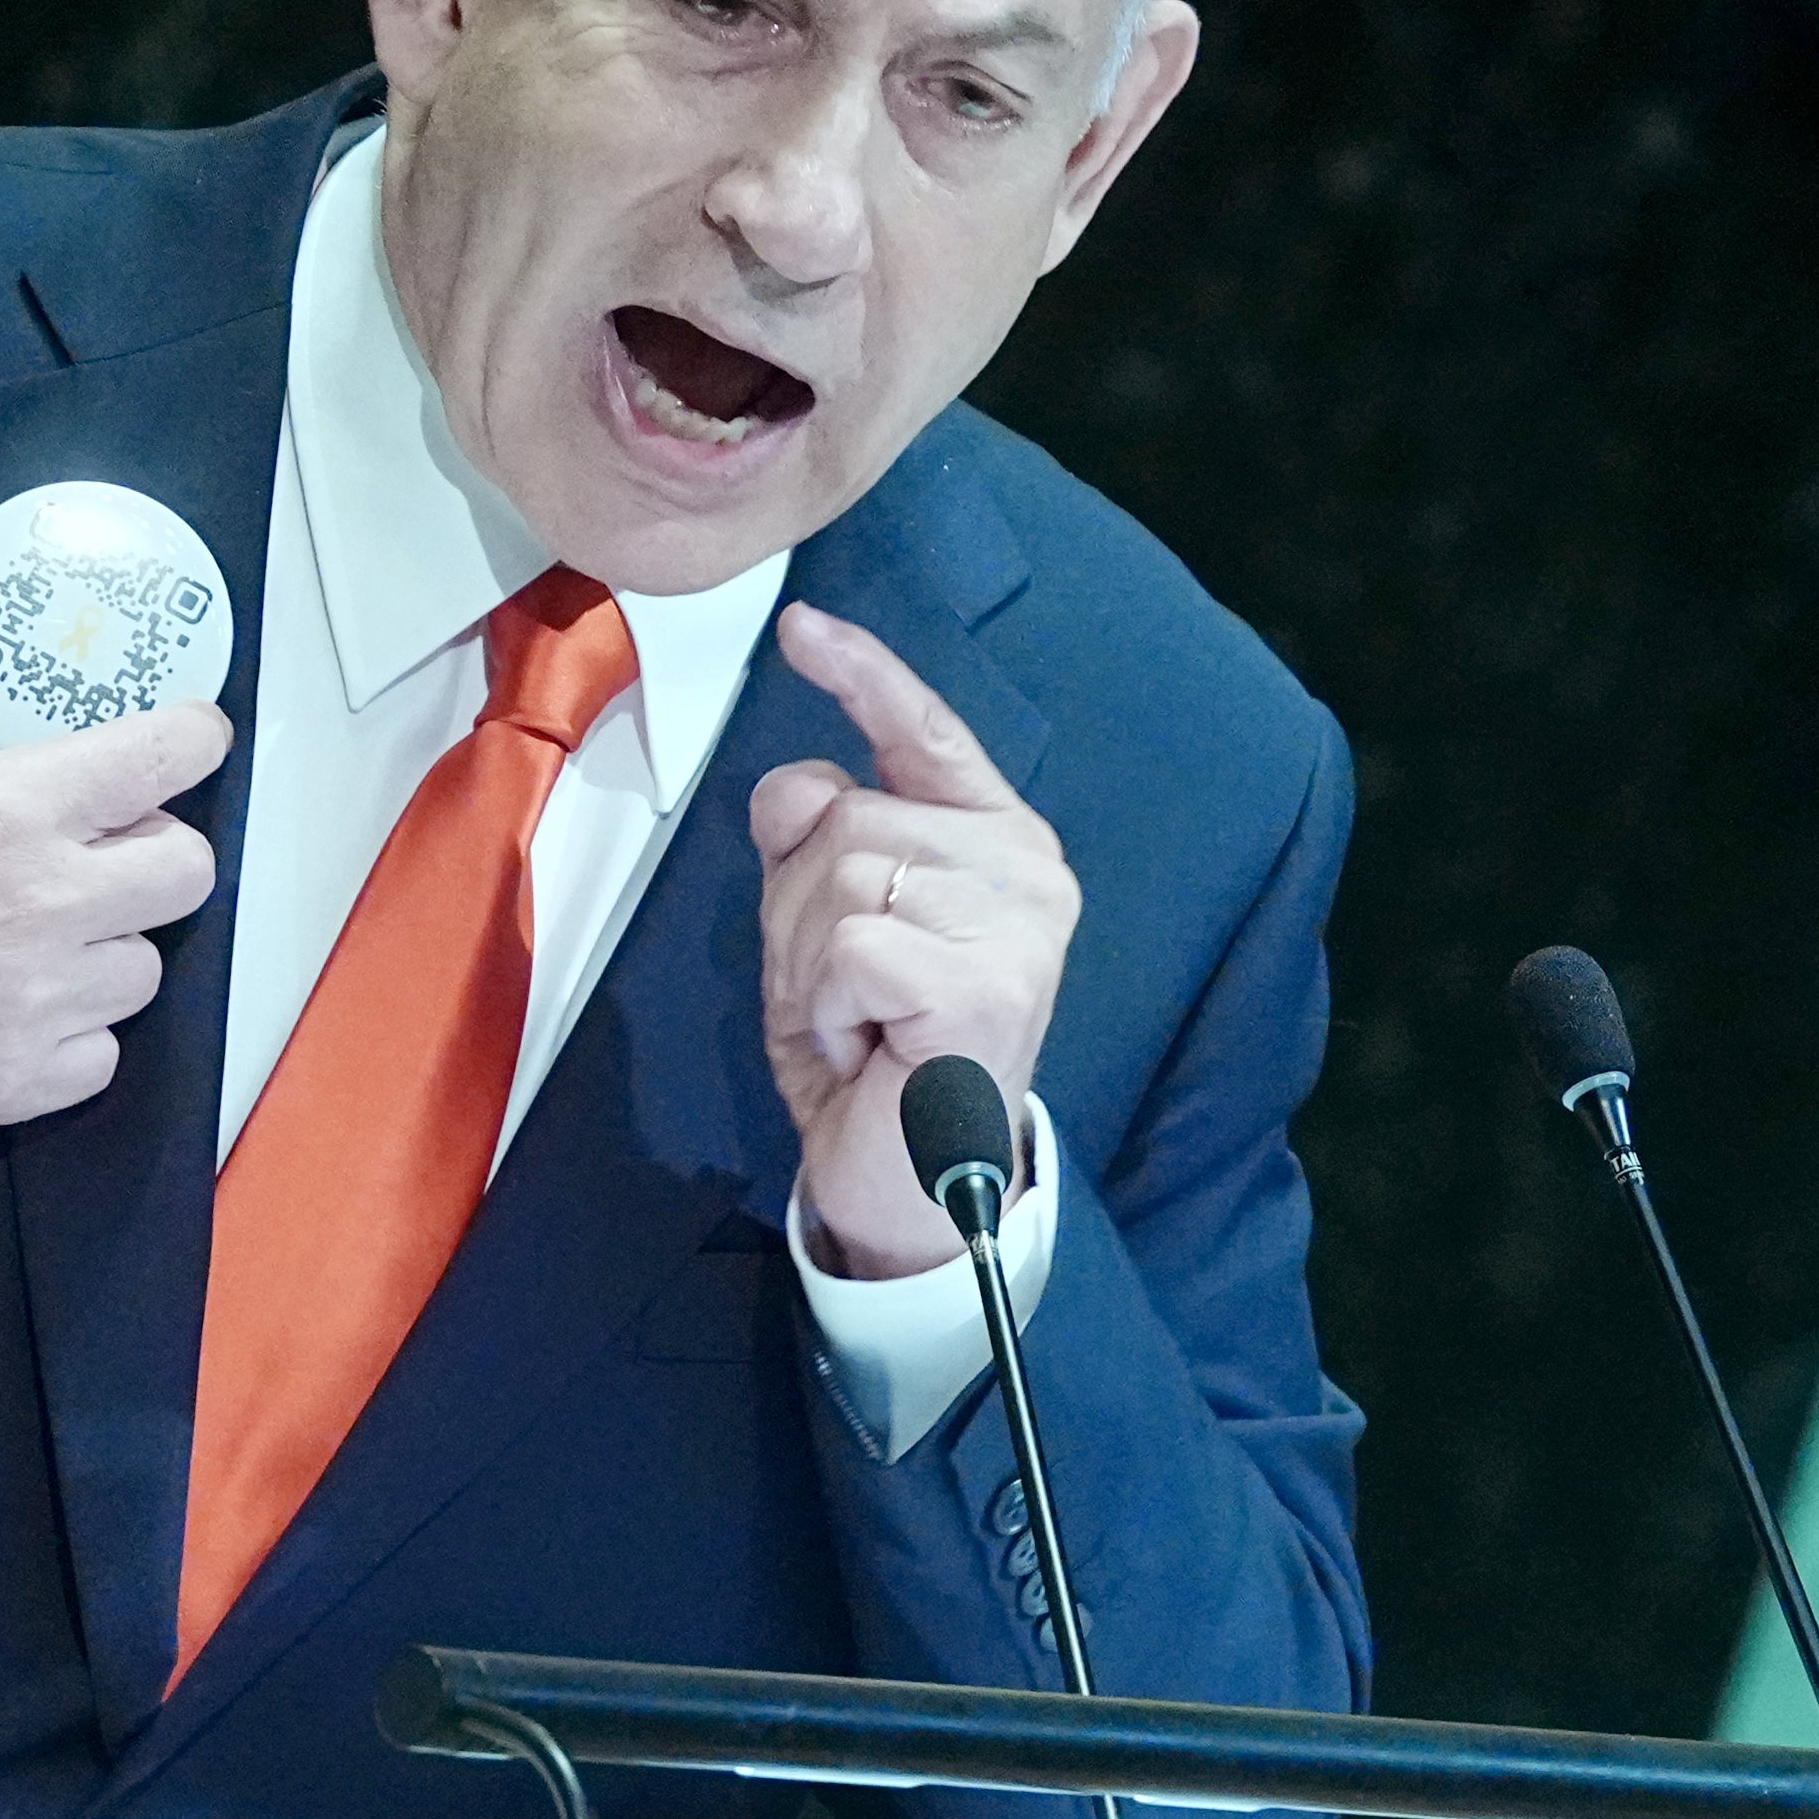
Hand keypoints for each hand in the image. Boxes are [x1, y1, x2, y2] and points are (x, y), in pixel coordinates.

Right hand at [0, 622, 226, 1149]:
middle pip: (189, 872)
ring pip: (144, 970)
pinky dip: (73, 1035)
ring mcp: (39, 1003)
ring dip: (108, 947)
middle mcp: (47, 904)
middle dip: (157, 851)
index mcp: (11, 809)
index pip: (167, 758)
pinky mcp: (15, 1084)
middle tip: (102, 850)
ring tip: (40, 940)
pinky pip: (100, 1056)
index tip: (182, 740)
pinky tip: (15, 1012)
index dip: (190, 740)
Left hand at [749, 604, 1076, 1277]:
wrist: (918, 1192)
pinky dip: (825, 1005)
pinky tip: (866, 1049)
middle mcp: (1027, 868)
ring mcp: (1020, 921)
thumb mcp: (822, 939)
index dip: (864, 676)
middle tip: (835, 994)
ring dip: (808, 965)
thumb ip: (816, 853)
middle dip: (795, 910)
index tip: (803, 625)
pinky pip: (849, 943)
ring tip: (857, 1024)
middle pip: (843, 816)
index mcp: (998, 843)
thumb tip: (791, 788)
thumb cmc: (879, 1062)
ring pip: (840, 874)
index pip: (925, 735)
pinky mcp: (990, 979)